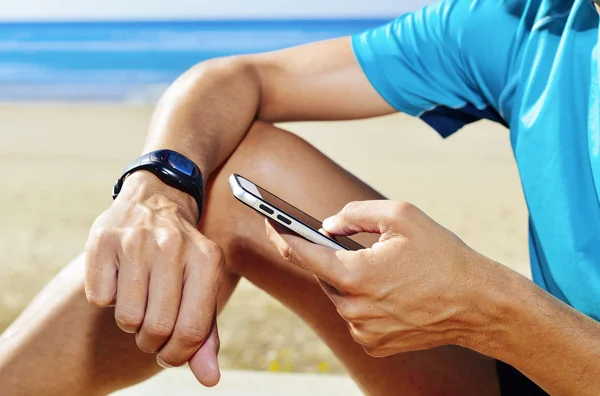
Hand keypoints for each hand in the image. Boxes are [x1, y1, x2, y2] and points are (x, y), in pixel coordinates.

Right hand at [85, 171, 223, 385]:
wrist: (156, 201)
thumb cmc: (182, 257)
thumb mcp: (202, 288)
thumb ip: (205, 334)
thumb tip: (210, 379)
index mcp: (208, 260)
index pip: (192, 331)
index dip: (177, 356)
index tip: (170, 354)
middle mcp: (174, 246)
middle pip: (157, 328)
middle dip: (152, 341)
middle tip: (152, 327)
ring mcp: (137, 240)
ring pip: (127, 318)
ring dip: (131, 321)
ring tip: (140, 298)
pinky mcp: (103, 240)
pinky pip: (100, 299)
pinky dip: (109, 299)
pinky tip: (121, 278)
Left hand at [266, 200, 502, 356]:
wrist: (478, 303)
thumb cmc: (442, 255)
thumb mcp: (400, 216)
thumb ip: (354, 214)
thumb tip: (326, 226)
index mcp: (355, 275)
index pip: (302, 255)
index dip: (281, 236)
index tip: (269, 222)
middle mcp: (353, 308)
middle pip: (323, 275)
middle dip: (330, 257)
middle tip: (346, 243)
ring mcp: (363, 331)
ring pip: (339, 296)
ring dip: (348, 279)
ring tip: (381, 268)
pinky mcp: (374, 344)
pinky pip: (354, 316)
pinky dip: (362, 300)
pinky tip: (389, 291)